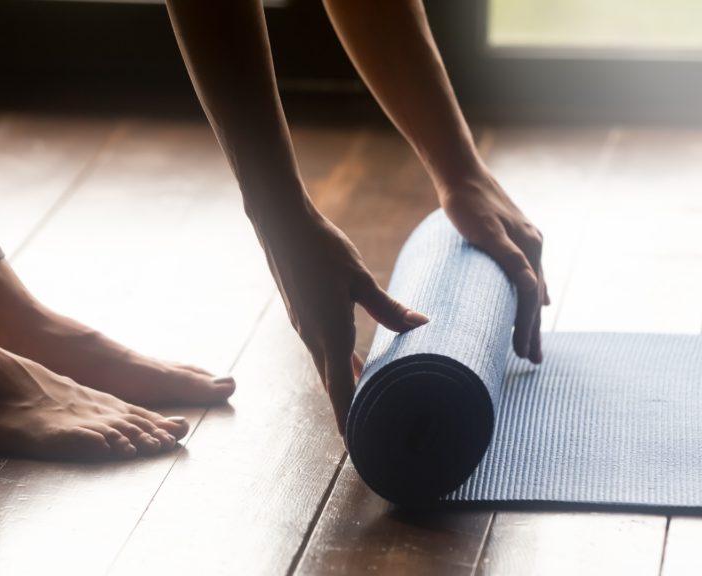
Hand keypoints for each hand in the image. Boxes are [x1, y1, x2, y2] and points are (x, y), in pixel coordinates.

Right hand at [257, 202, 428, 436]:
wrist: (280, 224)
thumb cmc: (321, 247)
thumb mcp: (360, 277)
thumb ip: (388, 307)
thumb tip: (420, 326)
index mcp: (329, 331)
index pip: (340, 386)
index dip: (348, 418)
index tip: (355, 445)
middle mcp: (313, 336)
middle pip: (333, 384)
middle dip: (349, 411)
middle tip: (368, 434)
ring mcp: (305, 327)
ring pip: (328, 367)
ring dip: (346, 387)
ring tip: (369, 404)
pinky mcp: (303, 316)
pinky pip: (323, 350)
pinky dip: (339, 365)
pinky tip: (355, 364)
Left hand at [439, 171, 548, 362]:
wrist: (461, 173)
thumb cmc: (468, 204)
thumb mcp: (488, 232)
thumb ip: (510, 259)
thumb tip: (532, 290)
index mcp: (529, 248)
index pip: (530, 299)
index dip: (527, 329)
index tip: (524, 355)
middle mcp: (532, 246)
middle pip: (534, 298)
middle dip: (533, 331)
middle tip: (532, 360)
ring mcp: (525, 241)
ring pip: (532, 288)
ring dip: (531, 316)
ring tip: (531, 340)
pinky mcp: (513, 238)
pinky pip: (528, 273)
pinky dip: (532, 292)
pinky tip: (534, 301)